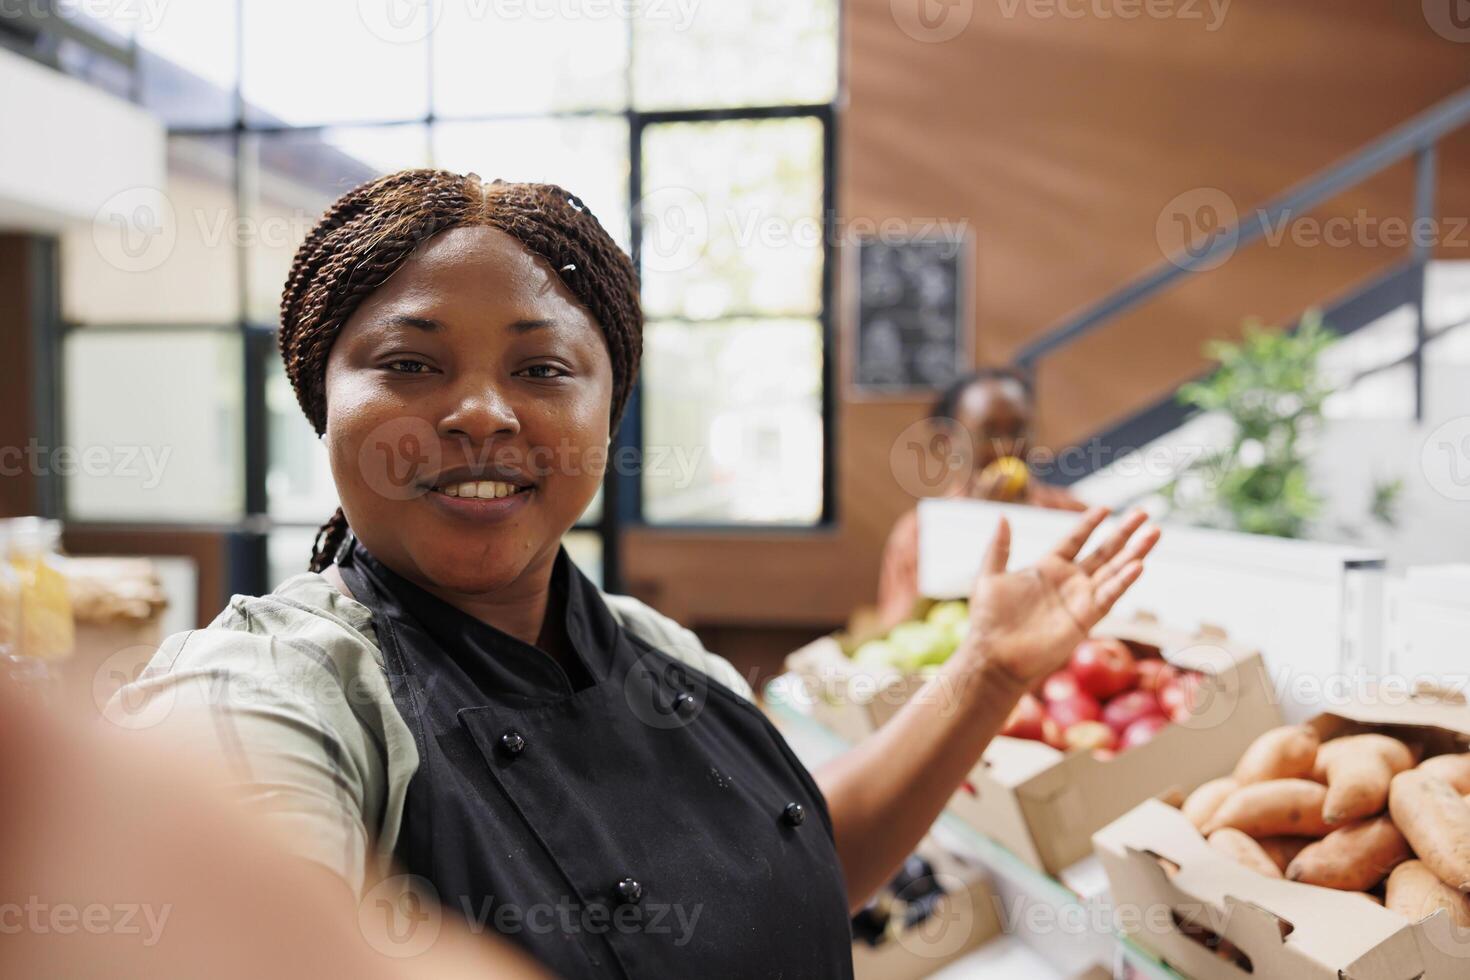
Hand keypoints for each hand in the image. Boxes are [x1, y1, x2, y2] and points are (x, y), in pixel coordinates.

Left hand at [960, 507, 1159, 688]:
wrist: (994, 656)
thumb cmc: (989, 620)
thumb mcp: (989, 576)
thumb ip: (999, 547)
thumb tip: (1002, 516)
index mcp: (1048, 568)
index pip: (1075, 539)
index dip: (1090, 523)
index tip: (1105, 507)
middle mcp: (1069, 581)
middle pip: (1103, 552)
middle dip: (1123, 533)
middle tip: (1144, 513)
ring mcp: (1080, 599)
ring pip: (1114, 571)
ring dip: (1134, 552)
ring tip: (1154, 533)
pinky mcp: (1086, 618)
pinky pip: (1109, 596)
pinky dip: (1124, 581)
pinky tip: (1138, 565)